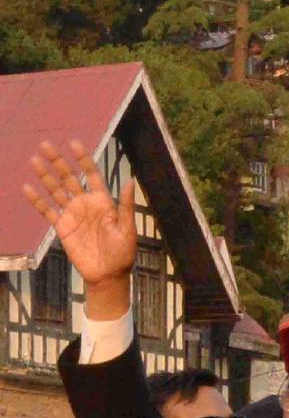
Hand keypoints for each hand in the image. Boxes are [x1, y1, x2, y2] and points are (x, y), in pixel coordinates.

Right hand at [23, 140, 136, 309]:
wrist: (108, 274)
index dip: (83, 159)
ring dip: (45, 175)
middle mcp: (85, 203)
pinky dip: (38, 200)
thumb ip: (125, 205)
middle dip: (58, 161)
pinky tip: (28, 188)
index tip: (74, 143)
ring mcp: (72, 214)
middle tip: (45, 144)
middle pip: (70, 177)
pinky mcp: (62, 227)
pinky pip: (47, 211)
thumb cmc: (122, 252)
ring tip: (34, 159)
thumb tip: (130, 180)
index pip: (92, 174)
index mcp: (103, 201)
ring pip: (56, 190)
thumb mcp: (127, 228)